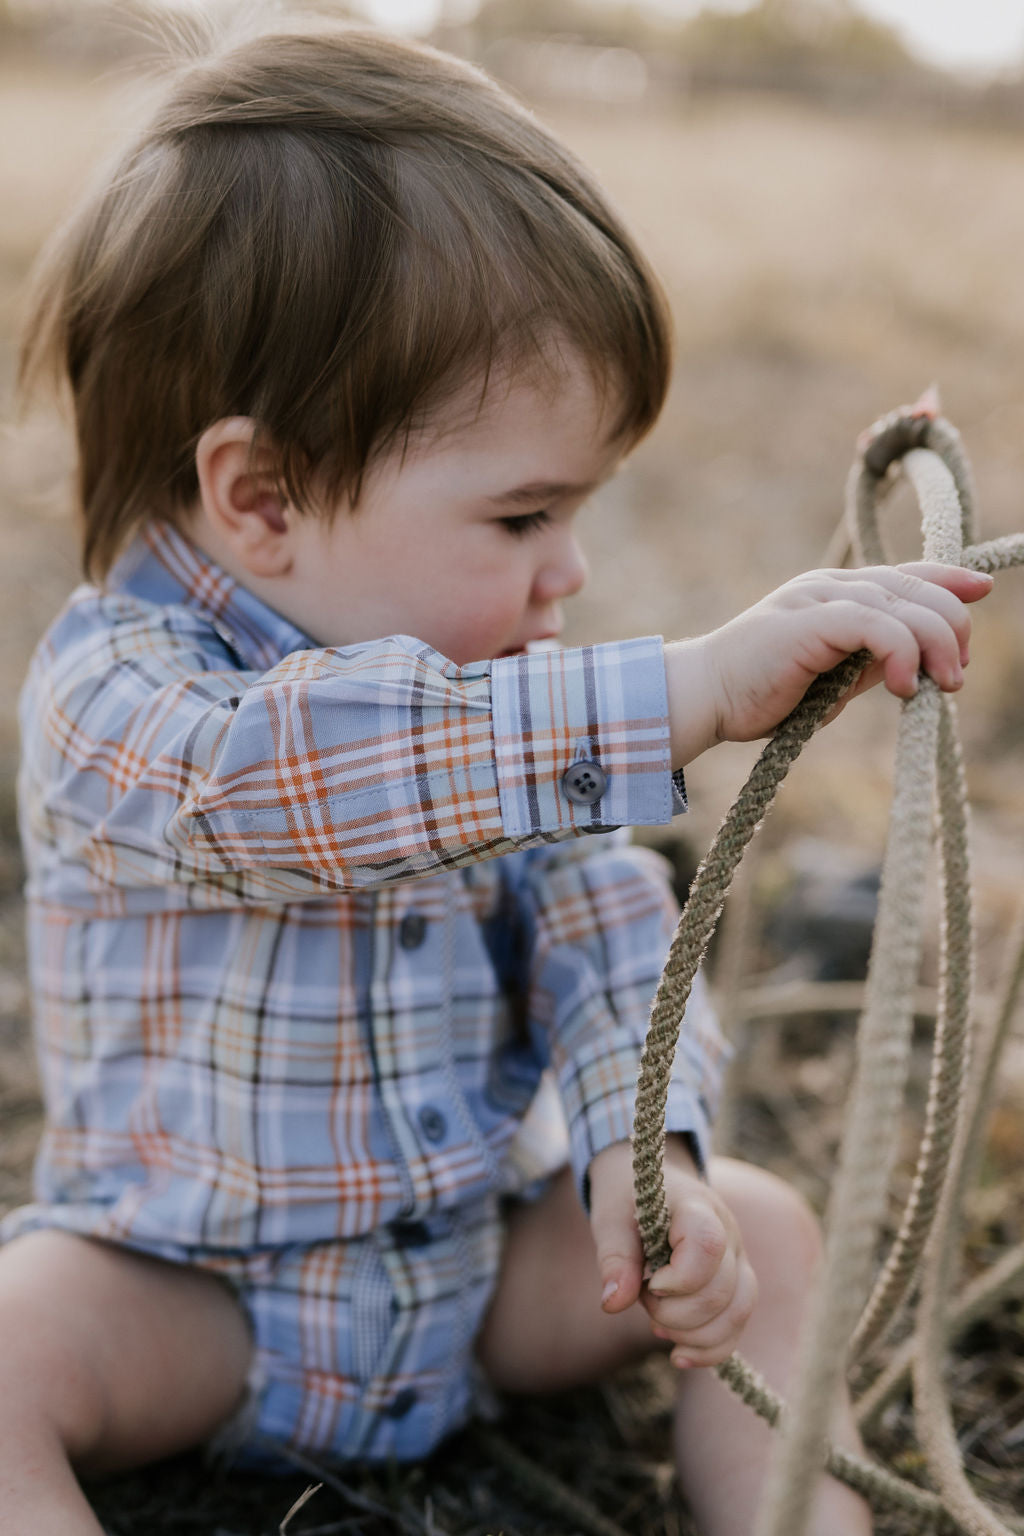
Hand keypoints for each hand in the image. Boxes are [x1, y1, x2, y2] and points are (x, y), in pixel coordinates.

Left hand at [588, 1138, 756, 1367]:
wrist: (648, 1184)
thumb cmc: (626, 1198)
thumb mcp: (610, 1218)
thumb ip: (614, 1257)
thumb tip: (613, 1304)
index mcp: (696, 1206)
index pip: (708, 1246)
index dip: (680, 1278)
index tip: (648, 1282)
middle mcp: (728, 1232)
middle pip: (722, 1290)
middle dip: (676, 1314)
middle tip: (643, 1299)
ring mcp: (738, 1259)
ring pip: (738, 1312)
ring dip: (695, 1335)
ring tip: (657, 1326)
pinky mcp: (736, 1283)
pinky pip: (737, 1325)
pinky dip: (710, 1348)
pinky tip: (678, 1355)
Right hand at [666, 562, 992, 765]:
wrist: (705, 697)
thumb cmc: (763, 694)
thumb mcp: (832, 678)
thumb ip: (870, 661)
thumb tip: (918, 663)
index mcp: (835, 592)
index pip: (904, 573)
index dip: (948, 578)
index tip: (980, 592)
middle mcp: (830, 584)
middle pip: (914, 586)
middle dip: (950, 625)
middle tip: (957, 672)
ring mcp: (818, 597)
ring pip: (902, 603)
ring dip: (935, 643)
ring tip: (944, 683)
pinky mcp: (809, 619)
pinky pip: (874, 624)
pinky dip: (900, 651)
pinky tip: (903, 686)